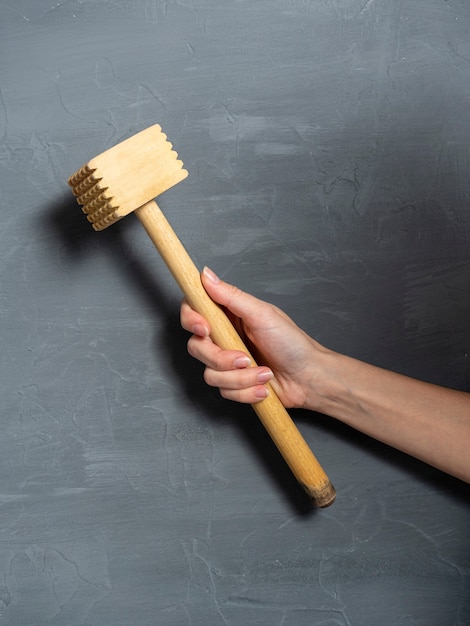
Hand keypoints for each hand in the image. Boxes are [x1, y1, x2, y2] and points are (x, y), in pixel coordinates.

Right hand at [180, 267, 328, 407]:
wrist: (309, 378)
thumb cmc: (292, 343)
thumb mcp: (261, 314)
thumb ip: (230, 296)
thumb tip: (206, 274)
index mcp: (228, 315)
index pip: (193, 310)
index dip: (191, 319)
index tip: (205, 329)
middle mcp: (224, 337)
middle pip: (196, 347)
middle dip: (221, 358)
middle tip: (245, 358)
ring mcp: (227, 362)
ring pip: (210, 374)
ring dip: (240, 378)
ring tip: (264, 372)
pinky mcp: (233, 384)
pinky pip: (224, 391)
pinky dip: (246, 391)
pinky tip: (263, 386)